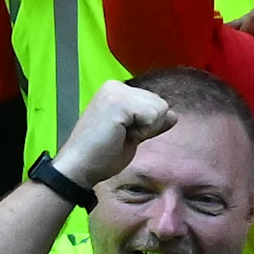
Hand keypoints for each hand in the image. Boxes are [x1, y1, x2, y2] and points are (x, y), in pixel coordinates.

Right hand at [54, 79, 176, 189]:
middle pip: (161, 104)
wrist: (79, 167)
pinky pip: (154, 116)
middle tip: (120, 136)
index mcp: (116, 90)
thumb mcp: (134, 133)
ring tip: (119, 135)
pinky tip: (120, 135)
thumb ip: (152, 121)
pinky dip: (143, 131)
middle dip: (148, 126)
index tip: (122, 133)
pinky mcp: (118, 102)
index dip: (148, 125)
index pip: (157, 103)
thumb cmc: (102, 154)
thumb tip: (173, 115)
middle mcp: (115, 85)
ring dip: (145, 129)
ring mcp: (115, 92)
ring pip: (161, 109)